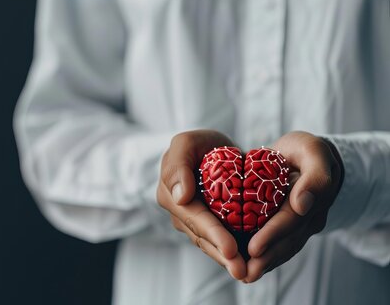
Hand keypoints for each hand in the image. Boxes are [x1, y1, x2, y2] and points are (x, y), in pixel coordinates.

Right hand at [156, 130, 246, 279]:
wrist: (211, 149)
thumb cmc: (198, 144)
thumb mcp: (186, 143)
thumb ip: (178, 165)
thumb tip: (181, 197)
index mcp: (169, 194)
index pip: (194, 218)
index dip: (213, 234)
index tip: (232, 249)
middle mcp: (178, 212)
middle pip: (202, 237)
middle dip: (222, 255)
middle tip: (242, 271)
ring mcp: (191, 222)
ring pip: (209, 244)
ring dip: (226, 260)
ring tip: (246, 274)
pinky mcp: (206, 226)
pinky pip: (217, 241)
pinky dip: (231, 253)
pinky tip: (248, 266)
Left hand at [243, 131, 342, 282]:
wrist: (306, 157)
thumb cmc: (306, 150)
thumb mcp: (313, 151)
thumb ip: (315, 175)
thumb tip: (303, 204)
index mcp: (313, 198)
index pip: (291, 220)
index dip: (273, 235)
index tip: (254, 249)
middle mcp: (309, 216)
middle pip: (288, 241)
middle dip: (267, 258)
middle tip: (244, 272)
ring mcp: (301, 224)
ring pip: (284, 247)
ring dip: (266, 262)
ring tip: (244, 274)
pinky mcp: (289, 226)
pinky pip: (279, 244)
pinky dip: (266, 256)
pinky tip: (248, 264)